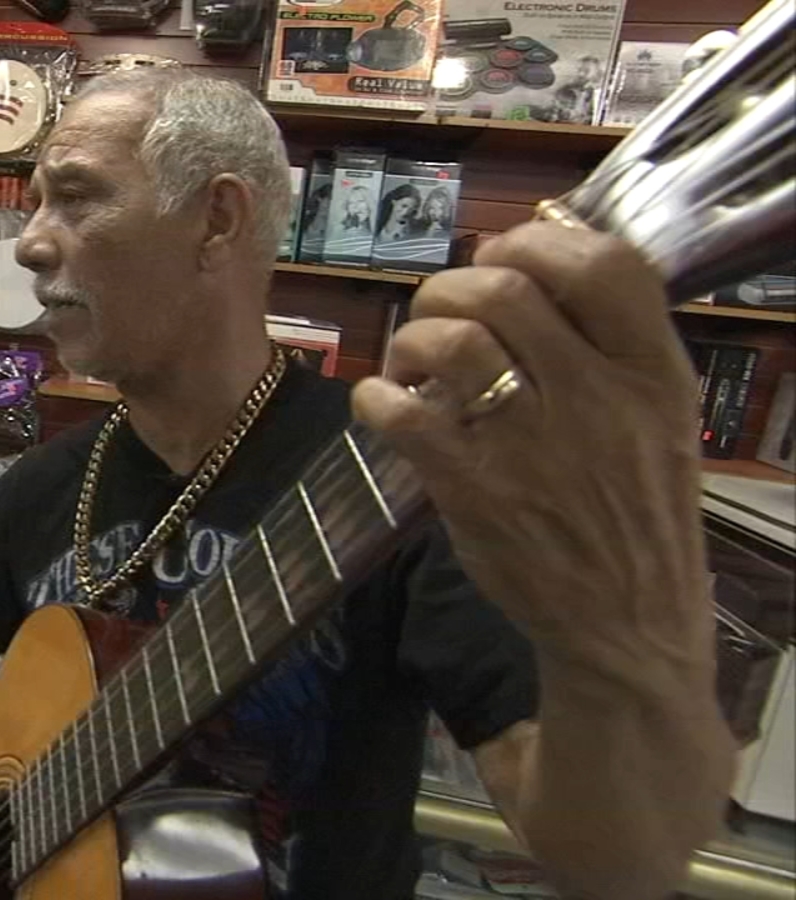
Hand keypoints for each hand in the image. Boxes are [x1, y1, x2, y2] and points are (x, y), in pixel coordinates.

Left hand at [352, 223, 711, 680]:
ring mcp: (532, 442)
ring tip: (411, 364)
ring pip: (450, 341)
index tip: (500, 256)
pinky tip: (384, 406)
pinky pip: (402, 413)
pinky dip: (377, 397)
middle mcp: (597, 396)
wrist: (627, 621)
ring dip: (411, 339)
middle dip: (449, 289)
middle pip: (504, 289)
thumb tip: (527, 250)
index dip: (535, 240)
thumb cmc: (632, 508)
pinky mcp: (473, 488)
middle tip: (437, 316)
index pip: (603, 263)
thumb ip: (607, 341)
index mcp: (652, 372)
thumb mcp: (655, 417)